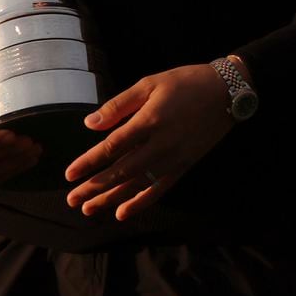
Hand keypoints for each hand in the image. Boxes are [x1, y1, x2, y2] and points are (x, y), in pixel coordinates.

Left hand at [64, 65, 232, 221]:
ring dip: (111, 198)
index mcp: (149, 120)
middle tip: (71, 200)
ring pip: (138, 184)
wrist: (226, 92)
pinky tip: (123, 212)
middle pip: (121, 171)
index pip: (112, 147)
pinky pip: (160, 189)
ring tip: (88, 209)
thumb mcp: (149, 84)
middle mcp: (160, 144)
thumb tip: (90, 124)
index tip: (69, 174)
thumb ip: (119, 105)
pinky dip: (141, 202)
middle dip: (95, 187)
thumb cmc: (184, 82)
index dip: (90, 162)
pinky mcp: (185, 165)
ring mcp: (174, 158)